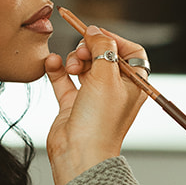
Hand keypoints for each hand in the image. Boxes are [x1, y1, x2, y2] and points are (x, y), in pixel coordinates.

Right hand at [44, 23, 148, 184]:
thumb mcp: (106, 76)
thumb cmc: (100, 121)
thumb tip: (95, 31)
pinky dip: (58, 68)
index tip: (98, 34)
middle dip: (91, 48)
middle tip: (83, 52)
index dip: (115, 40)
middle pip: (104, 55)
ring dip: (74, 58)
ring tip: (71, 66)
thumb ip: (102, 47)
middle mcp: (115, 90)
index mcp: (133, 85)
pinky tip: (52, 63)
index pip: (131, 53)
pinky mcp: (72, 104)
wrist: (79, 154)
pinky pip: (64, 78)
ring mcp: (93, 97)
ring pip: (84, 65)